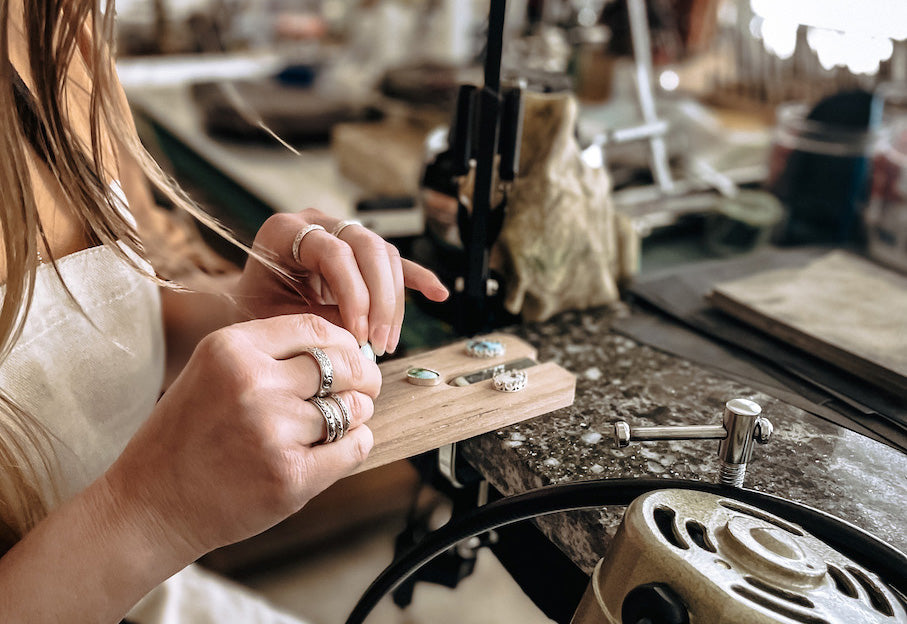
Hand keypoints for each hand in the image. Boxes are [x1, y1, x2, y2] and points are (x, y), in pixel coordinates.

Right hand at [103, 314, 378, 558]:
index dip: (346, 342)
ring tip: (341, 423)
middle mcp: (253, 383)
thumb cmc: (188, 435)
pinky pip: (353, 449)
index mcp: (232, 349)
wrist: (150, 505)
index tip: (354, 356)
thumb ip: (272, 355)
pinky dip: (357, 446)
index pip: (316, 329)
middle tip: (368, 387)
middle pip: (343, 366)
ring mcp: (272, 431)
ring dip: (356, 415)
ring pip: (350, 409)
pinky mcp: (290, 475)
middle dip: (365, 376)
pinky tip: (342, 447)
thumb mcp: (214, 372)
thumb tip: (349, 348)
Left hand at [235, 209, 448, 355]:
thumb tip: (362, 339)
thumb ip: (318, 321)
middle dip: (380, 300)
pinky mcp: (359, 253)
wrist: (245, 305)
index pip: (335, 253)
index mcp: (284, 230)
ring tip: (387, 342)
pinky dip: (416, 278)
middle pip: (368, 248)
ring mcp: (340, 232)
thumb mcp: (276, 318)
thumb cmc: (254, 311)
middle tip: (379, 343)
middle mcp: (316, 222)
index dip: (353, 295)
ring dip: (394, 302)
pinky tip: (438, 293)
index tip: (357, 337)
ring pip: (385, 256)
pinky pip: (394, 262)